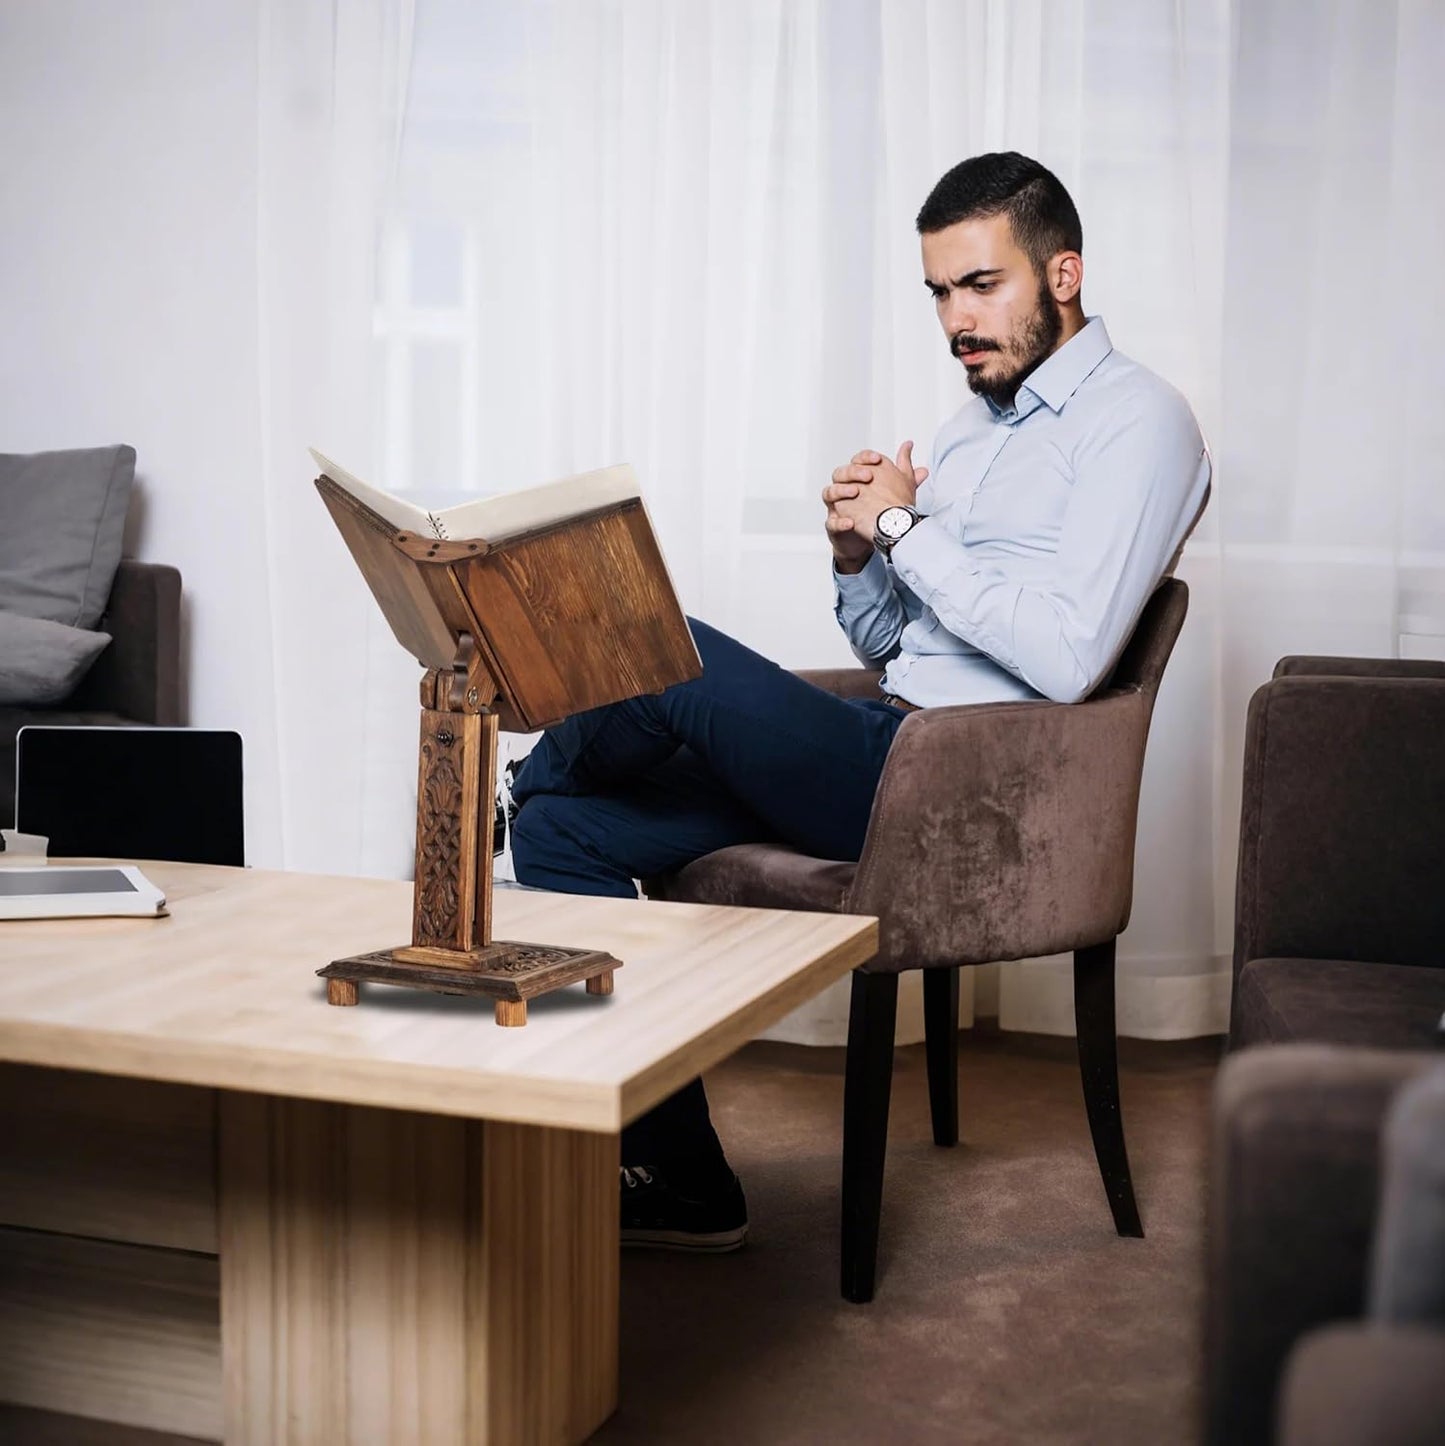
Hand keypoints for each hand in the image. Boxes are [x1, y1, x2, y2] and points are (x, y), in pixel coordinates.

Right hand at [822, 441, 927, 571]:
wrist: (874, 537)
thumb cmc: (881, 510)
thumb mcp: (897, 488)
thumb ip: (903, 469)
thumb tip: (910, 446)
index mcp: (858, 478)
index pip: (857, 461)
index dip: (865, 458)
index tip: (878, 459)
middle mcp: (845, 489)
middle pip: (840, 473)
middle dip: (852, 472)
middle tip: (868, 476)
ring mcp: (838, 507)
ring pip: (829, 493)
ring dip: (840, 491)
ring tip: (855, 492)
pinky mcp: (835, 526)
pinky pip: (831, 522)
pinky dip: (839, 522)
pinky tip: (850, 522)